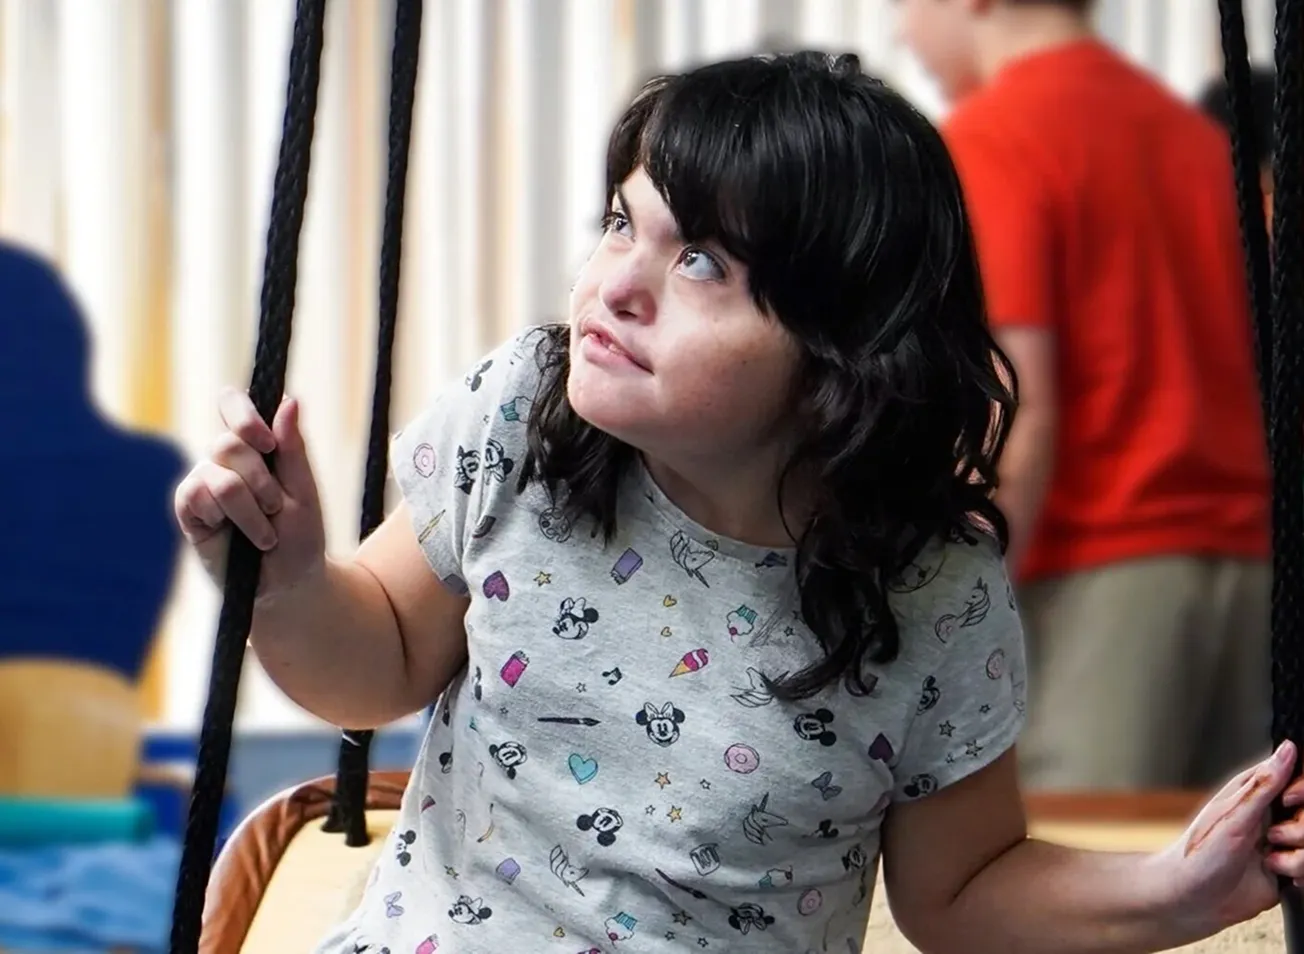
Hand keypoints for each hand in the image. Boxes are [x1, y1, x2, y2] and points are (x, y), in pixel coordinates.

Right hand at [173, 389, 326, 598]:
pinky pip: (197, 495)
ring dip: (251, 508)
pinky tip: (238, 536)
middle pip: (228, 443)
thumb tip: (289, 400)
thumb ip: (292, 447)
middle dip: (260, 478)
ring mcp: (203, 483)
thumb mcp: (304, 489)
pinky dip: (230, 518)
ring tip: (265, 534)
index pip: (233, 405)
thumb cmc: (300, 537)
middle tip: (276, 506)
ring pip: (219, 475)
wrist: (288, 584)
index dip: (243, 415)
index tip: (267, 442)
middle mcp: (223, 460)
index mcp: (254, 447)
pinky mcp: (188, 510)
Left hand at [1153, 740, 1303, 936]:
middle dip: (1299, 830)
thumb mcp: (1233, 815)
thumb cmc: (1199, 853)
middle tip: (1273, 838)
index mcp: (1255, 793)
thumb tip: (1287, 750)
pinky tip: (1280, 875)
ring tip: (1269, 861)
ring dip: (1298, 857)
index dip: (1300, 791)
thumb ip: (1263, 784)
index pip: (1297, 779)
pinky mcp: (1287, 869)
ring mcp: (1281, 844)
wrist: (1192, 900)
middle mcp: (1270, 816)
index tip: (1288, 802)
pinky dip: (1300, 872)